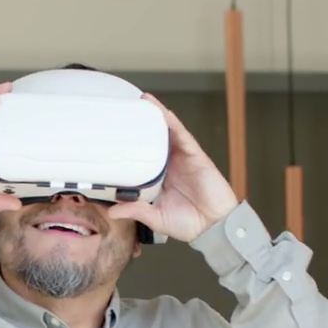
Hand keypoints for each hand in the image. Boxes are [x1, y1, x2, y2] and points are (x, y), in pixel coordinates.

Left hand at [106, 94, 241, 242]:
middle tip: (126, 110)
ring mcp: (182, 159)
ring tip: (142, 101)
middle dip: (142, 126)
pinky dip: (171, 121)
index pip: (142, 159)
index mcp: (158, 180)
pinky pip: (181, 134)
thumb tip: (113, 211)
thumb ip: (136, 211)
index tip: (114, 138)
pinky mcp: (194, 155)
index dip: (131, 148)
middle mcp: (170, 166)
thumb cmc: (190, 224)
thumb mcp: (156, 218)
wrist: (214, 226)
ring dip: (156, 116)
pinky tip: (161, 111)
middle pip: (153, 141)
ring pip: (166, 133)